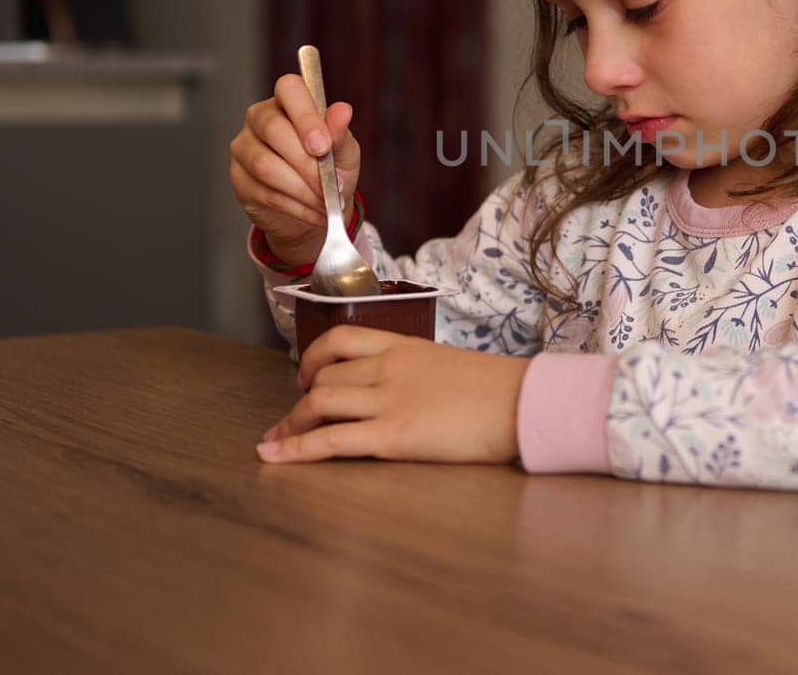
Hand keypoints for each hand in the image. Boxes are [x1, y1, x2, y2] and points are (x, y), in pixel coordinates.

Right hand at [229, 73, 361, 267]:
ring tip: (326, 203)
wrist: (318, 207)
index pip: (289, 89)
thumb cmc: (330, 169)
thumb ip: (341, 133)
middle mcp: (259, 118)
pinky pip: (264, 192)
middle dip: (307, 163)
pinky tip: (314, 212)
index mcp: (288, 102)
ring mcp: (244, 147)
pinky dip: (296, 206)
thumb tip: (343, 110)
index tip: (323, 146)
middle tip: (332, 185)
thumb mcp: (345, 152)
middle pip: (273, 129)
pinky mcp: (238, 178)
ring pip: (265, 165)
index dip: (305, 116)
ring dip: (302, 189)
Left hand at [256, 326, 530, 464]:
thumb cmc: (500, 390)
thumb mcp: (453, 365)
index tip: (306, 377)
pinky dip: (295, 449)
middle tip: (288, 422)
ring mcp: (388, 400)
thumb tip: (411, 390)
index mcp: (406, 346)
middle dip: (297, 402)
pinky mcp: (392, 435)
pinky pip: (329, 439)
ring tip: (278, 443)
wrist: (524, 402)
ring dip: (291, 425)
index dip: (313, 358)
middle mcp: (389, 367)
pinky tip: (274, 458)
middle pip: (323, 377)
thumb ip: (422, 372)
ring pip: (318, 403)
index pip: (342, 339)